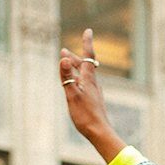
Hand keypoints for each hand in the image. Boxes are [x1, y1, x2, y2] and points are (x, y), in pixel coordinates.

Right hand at [60, 27, 122, 161]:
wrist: (100, 134)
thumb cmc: (86, 116)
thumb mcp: (72, 95)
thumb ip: (67, 77)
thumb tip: (64, 58)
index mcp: (89, 80)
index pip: (88, 56)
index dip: (87, 43)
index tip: (88, 30)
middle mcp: (94, 84)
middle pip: (85, 66)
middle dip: (75, 58)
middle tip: (65, 51)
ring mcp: (95, 93)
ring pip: (85, 76)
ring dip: (76, 69)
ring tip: (68, 66)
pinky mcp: (94, 101)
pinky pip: (86, 85)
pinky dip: (79, 80)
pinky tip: (77, 86)